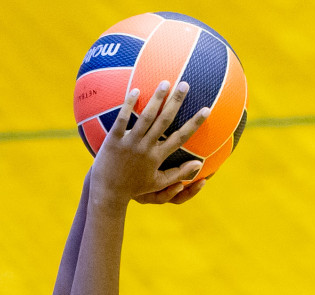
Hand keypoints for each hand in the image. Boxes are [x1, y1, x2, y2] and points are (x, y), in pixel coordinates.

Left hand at [90, 81, 210, 208]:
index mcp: (158, 157)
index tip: (206, 110)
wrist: (108, 192)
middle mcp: (146, 147)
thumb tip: (198, 165)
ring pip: (145, 117)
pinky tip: (135, 90)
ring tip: (165, 82)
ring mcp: (129, 142)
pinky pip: (122, 119)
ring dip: (156, 98)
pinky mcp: (114, 139)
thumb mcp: (158, 183)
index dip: (194, 123)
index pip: (180, 137)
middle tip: (185, 84)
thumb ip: (179, 173)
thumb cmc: (135, 187)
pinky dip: (129, 104)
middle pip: (164, 121)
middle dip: (176, 102)